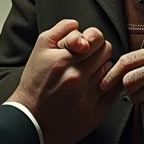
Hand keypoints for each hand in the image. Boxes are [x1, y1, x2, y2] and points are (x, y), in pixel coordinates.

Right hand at [7, 20, 118, 143]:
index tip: (87, 46)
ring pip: (111, 72)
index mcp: (64, 61)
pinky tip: (95, 87)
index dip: (93, 40)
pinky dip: (108, 87)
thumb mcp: (39, 49)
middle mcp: (77, 79)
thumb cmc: (34, 84)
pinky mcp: (95, 115)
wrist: (30, 119)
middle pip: (107, 54)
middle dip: (98, 53)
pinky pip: (113, 93)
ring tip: (87, 75)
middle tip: (87, 60)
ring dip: (102, 70)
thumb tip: (78, 24)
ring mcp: (87, 98)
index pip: (98, 40)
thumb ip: (60, 30)